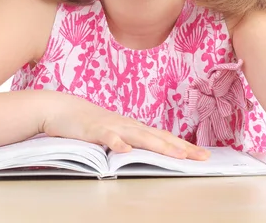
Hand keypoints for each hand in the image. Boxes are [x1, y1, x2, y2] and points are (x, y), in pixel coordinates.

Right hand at [40, 91, 209, 160]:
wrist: (62, 108)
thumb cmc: (88, 123)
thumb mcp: (113, 133)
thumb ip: (130, 142)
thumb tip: (149, 153)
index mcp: (133, 128)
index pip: (163, 137)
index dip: (184, 146)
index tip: (204, 155)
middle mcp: (127, 125)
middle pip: (158, 137)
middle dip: (181, 148)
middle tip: (202, 157)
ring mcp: (112, 126)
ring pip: (139, 136)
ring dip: (159, 145)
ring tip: (177, 155)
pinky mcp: (94, 130)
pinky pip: (107, 138)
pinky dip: (117, 144)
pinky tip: (126, 151)